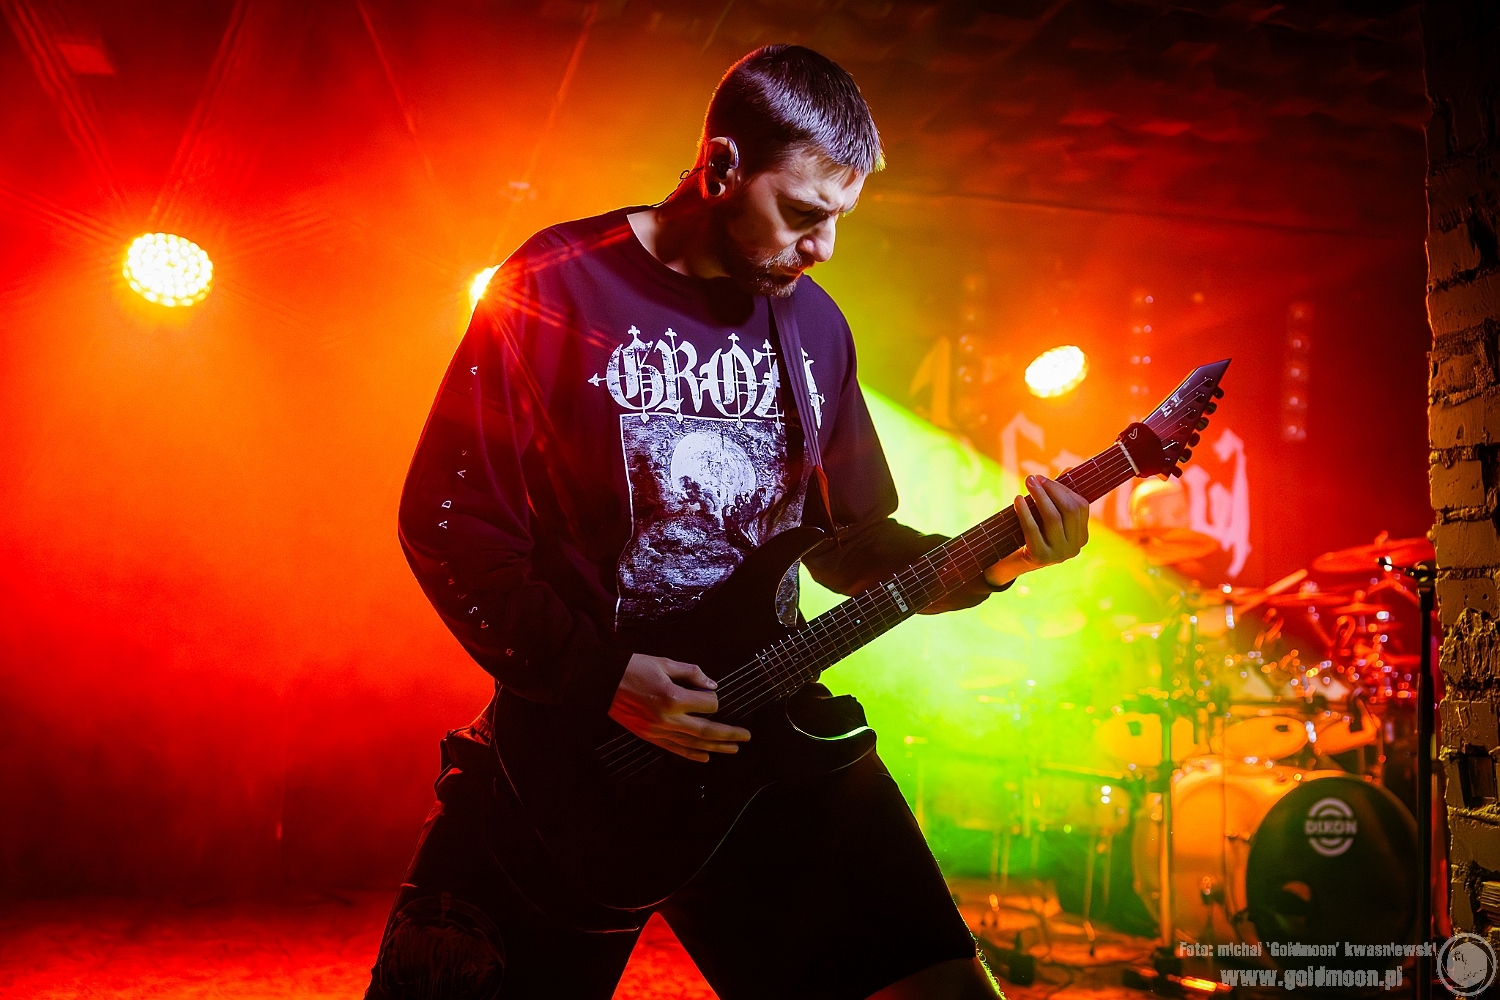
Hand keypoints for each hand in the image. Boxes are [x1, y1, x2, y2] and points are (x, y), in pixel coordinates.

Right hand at [608, 654, 750, 761]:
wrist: (602, 681)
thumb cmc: (633, 668)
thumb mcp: (665, 663)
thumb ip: (691, 673)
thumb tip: (712, 685)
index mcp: (673, 697)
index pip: (708, 704)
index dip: (714, 699)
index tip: (710, 693)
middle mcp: (668, 718)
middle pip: (707, 731)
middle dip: (729, 734)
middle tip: (746, 736)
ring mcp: (658, 731)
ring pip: (694, 744)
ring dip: (716, 747)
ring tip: (734, 748)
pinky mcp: (650, 737)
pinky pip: (676, 749)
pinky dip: (693, 754)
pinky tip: (706, 757)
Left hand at [983, 475, 1089, 587]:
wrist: (1012, 563)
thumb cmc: (1032, 534)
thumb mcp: (1046, 516)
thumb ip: (1058, 496)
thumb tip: (1069, 469)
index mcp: (1081, 536)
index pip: (1080, 506)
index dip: (1063, 489)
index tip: (1045, 478)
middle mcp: (1074, 547)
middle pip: (1068, 510)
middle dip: (1051, 490)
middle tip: (1033, 478)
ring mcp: (1059, 554)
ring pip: (1053, 518)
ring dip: (1039, 497)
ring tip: (1028, 483)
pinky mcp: (1040, 557)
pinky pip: (1033, 530)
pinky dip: (1025, 512)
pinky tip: (1018, 500)